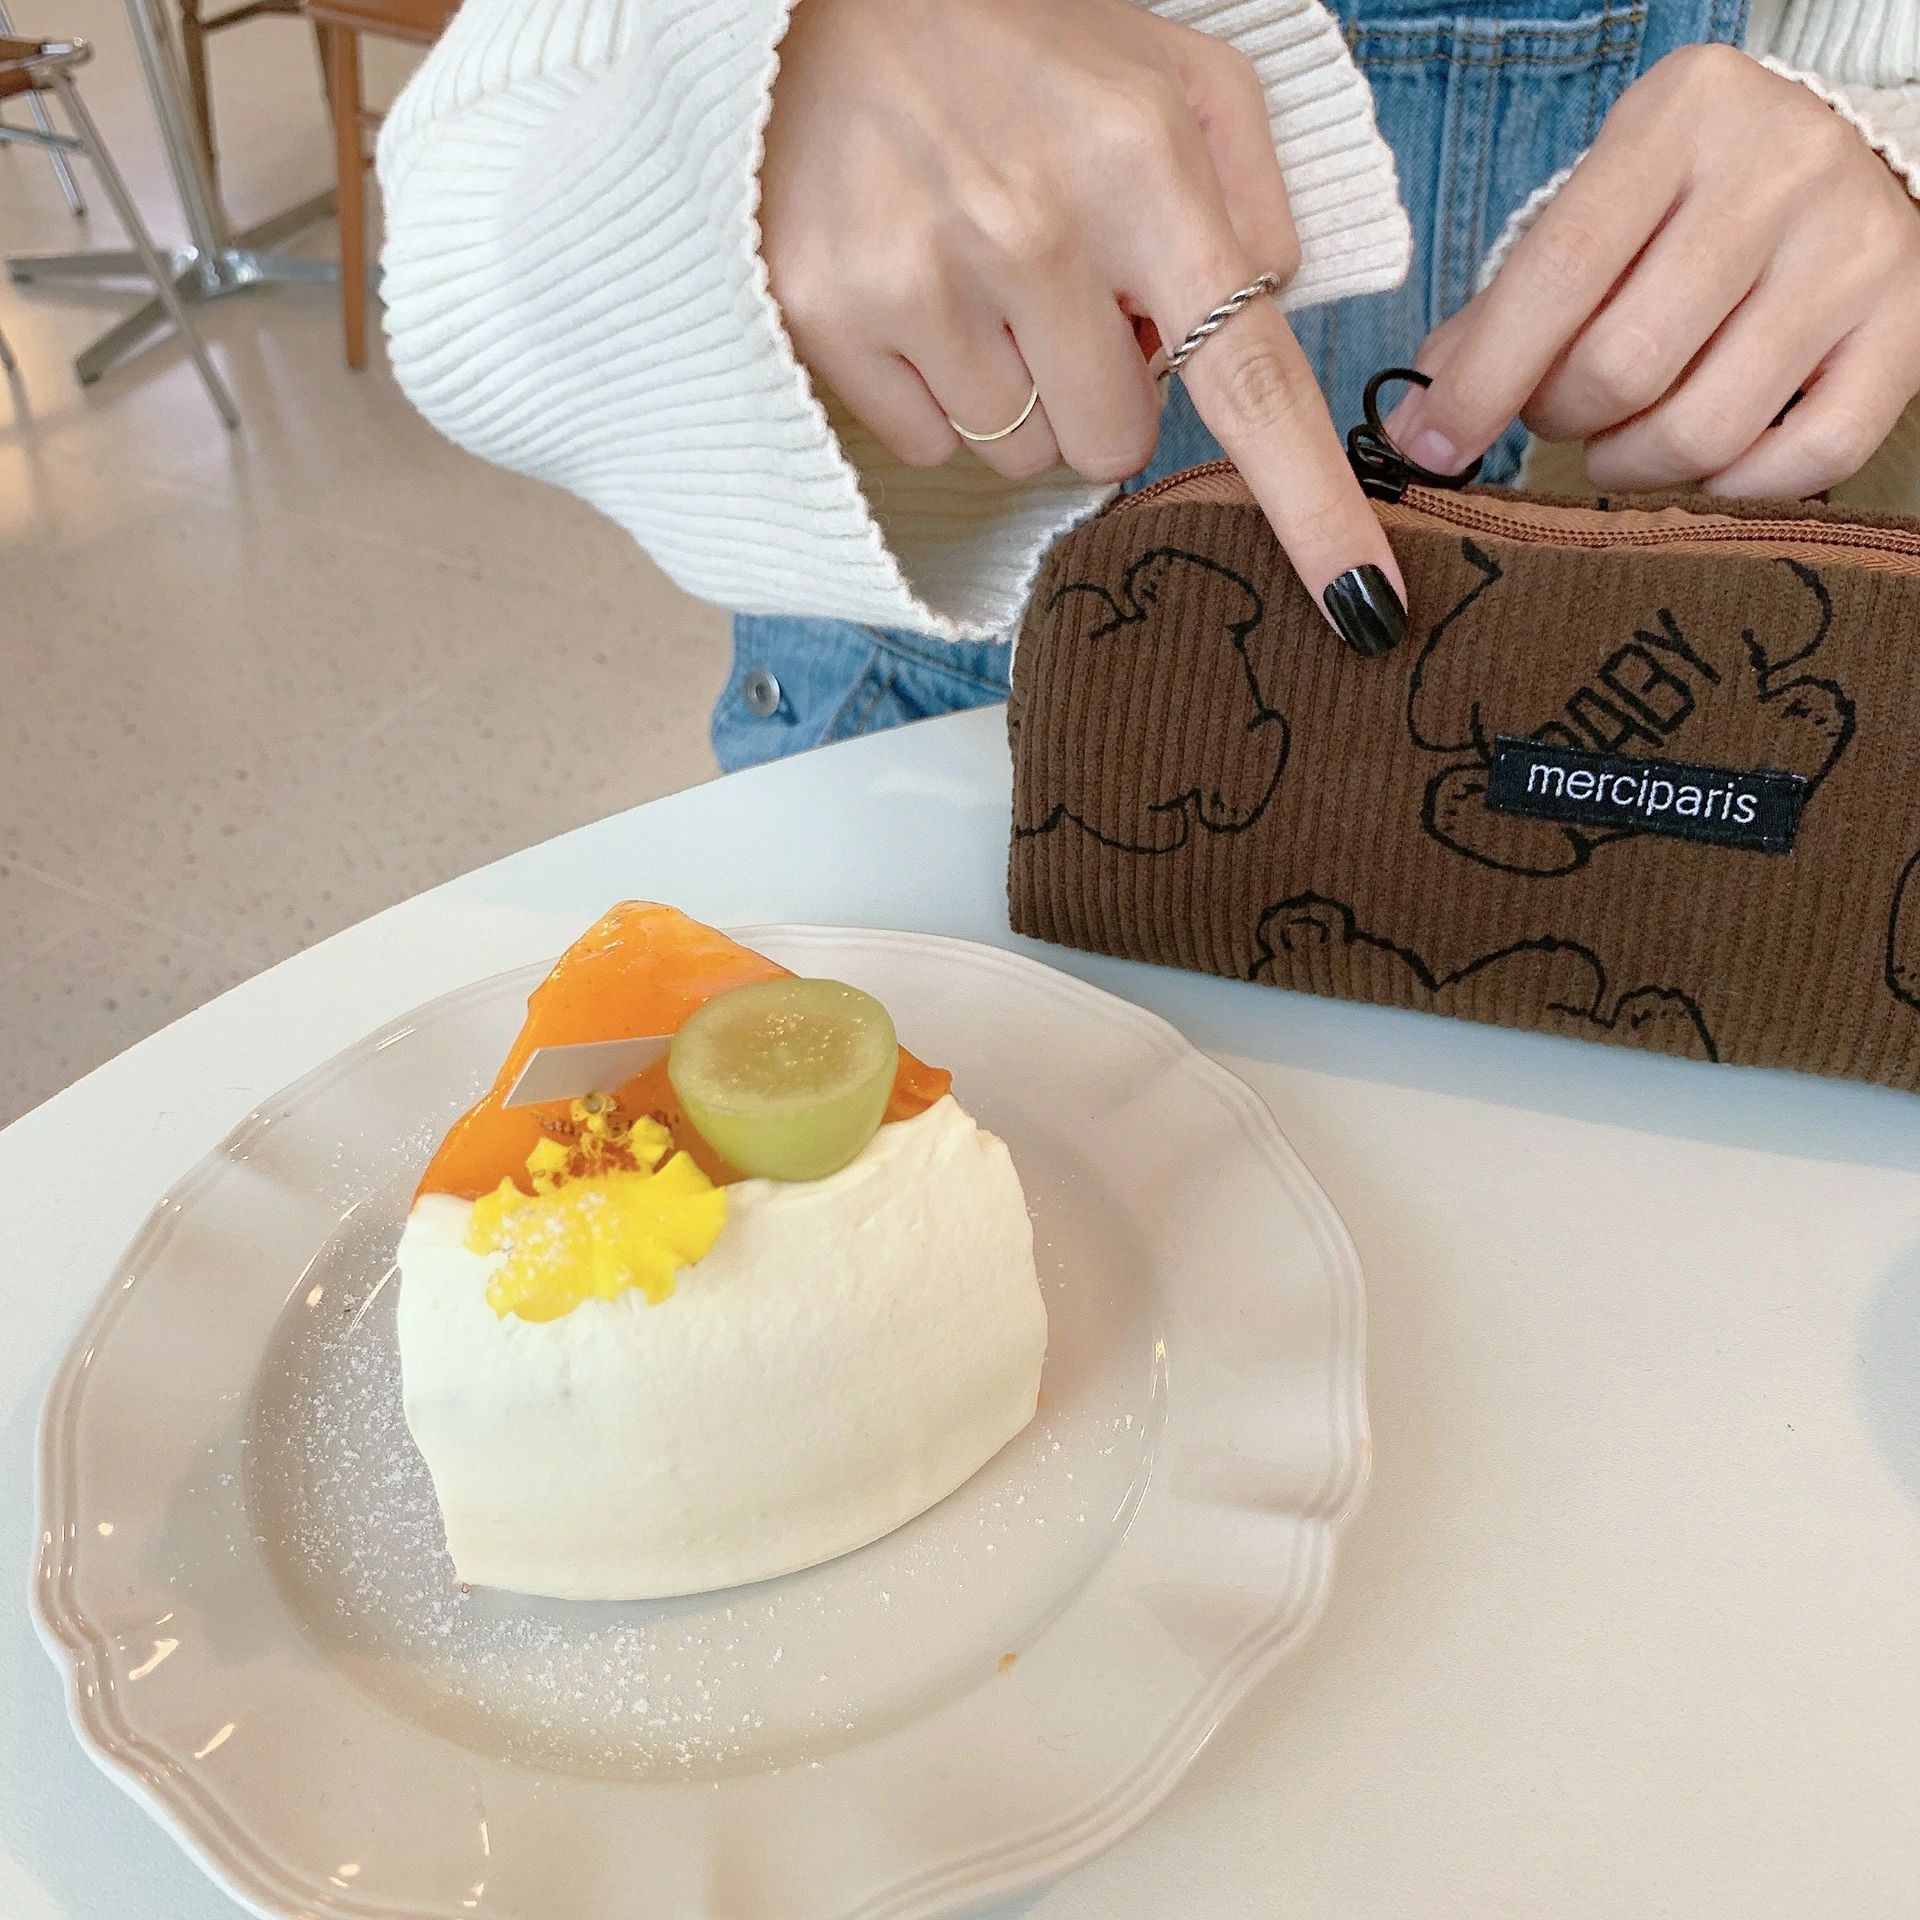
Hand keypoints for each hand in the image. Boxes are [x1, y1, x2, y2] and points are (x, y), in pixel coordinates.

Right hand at [760, 0, 1406, 653]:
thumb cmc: (1015, 46)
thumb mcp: (1171, 74)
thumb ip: (1250, 200)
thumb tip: (1261, 320)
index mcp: (1142, 163)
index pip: (1249, 377)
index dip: (1311, 506)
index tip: (1363, 606)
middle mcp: (1031, 229)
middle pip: (1114, 447)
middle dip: (1102, 391)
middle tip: (1057, 293)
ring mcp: (921, 278)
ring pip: (1020, 455)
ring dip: (1016, 391)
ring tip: (976, 272)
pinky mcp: (830, 314)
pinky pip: (928, 441)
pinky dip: (934, 389)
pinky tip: (915, 287)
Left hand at [1389, 44, 1919, 498]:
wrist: (1847, 159)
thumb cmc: (1687, 202)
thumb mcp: (1595, 205)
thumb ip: (1509, 303)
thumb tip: (1424, 417)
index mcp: (1681, 118)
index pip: (1557, 272)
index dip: (1482, 381)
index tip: (1431, 446)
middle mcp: (1781, 169)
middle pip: (1624, 364)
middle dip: (1559, 419)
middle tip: (1555, 412)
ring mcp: (1855, 249)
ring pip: (1704, 428)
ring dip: (1629, 463)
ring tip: (1617, 437)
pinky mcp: (1908, 326)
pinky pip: (1805, 460)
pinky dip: (1730, 489)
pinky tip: (1698, 462)